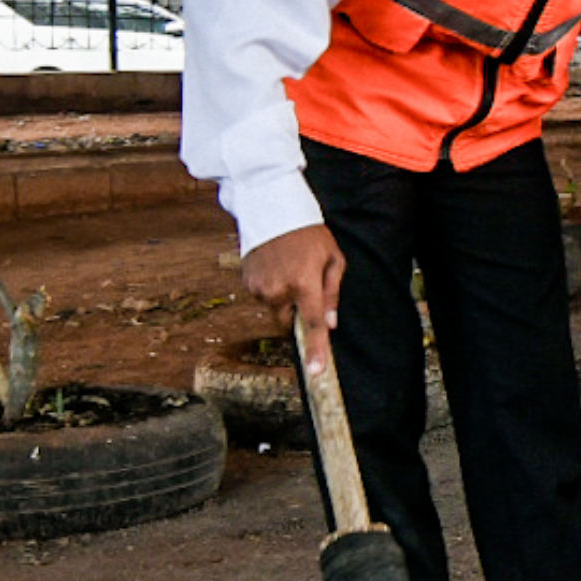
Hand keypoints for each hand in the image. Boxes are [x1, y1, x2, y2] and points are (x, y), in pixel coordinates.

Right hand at [243, 224, 344, 370]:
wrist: (273, 209)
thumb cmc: (309, 234)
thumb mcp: (333, 260)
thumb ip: (331, 294)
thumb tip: (330, 324)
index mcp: (304, 283)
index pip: (312, 325)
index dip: (316, 351)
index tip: (316, 372)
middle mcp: (279, 290)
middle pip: (288, 322)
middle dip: (296, 312)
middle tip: (303, 285)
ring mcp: (259, 288)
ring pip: (274, 310)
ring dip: (283, 299)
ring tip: (289, 269)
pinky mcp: (247, 283)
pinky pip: (262, 298)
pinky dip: (270, 289)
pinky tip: (275, 267)